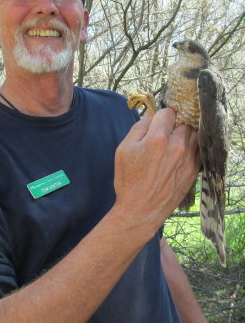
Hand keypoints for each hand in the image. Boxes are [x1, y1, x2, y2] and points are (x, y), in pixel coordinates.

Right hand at [113, 108, 200, 239]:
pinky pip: (199, 151)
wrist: (141, 210)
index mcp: (158, 138)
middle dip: (174, 125)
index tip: (156, 123)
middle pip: (184, 122)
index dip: (160, 116)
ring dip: (185, 136)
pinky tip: (179, 156)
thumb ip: (139, 128)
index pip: (168, 112)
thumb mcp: (124, 149)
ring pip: (194, 135)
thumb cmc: (129, 180)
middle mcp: (178, 146)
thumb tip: (151, 115)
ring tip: (173, 145)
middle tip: (163, 135)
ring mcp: (189, 159)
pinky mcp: (194, 171)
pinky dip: (191, 149)